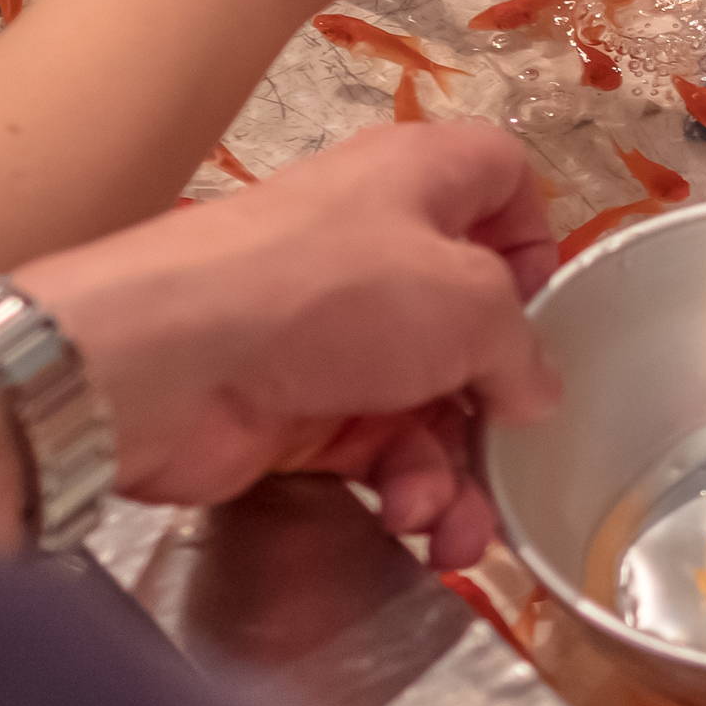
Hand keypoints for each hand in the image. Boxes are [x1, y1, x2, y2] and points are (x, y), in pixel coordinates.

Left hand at [17, 123, 562, 565]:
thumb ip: (523, 348)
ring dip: (454, 472)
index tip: (545, 306)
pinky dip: (402, 490)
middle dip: (498, 398)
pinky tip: (409, 523)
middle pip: (471, 319)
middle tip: (512, 447)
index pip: (500, 179)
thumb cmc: (331, 294)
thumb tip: (534, 391)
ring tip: (452, 526)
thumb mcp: (470, 304)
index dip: (533, 237)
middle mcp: (377, 246)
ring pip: (429, 403)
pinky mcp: (296, 408)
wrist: (160, 362)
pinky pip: (377, 451)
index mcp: (419, 179)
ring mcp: (333, 332)